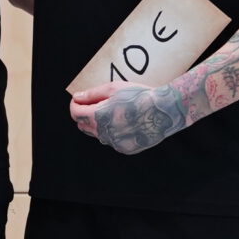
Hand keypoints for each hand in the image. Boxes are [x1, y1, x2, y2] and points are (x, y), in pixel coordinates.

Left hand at [72, 80, 189, 154]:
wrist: (164, 111)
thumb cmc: (139, 96)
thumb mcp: (113, 89)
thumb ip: (92, 94)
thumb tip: (76, 97)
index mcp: (98, 117)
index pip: (75, 113)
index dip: (75, 104)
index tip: (79, 98)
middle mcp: (104, 133)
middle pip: (83, 126)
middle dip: (84, 114)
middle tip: (94, 103)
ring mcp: (114, 143)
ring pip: (97, 134)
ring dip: (98, 124)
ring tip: (112, 111)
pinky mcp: (125, 149)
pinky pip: (112, 141)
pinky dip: (112, 132)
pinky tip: (124, 121)